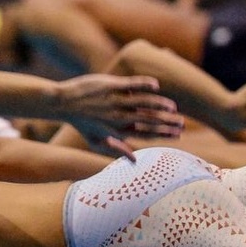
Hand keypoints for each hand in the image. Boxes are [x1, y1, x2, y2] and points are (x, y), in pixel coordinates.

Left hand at [54, 75, 181, 159]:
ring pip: (144, 103)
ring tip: (173, 108)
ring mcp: (116, 101)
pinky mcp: (111, 86)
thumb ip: (117, 150)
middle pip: (149, 121)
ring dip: (160, 105)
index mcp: (118, 131)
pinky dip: (145, 85)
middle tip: (182, 124)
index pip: (146, 134)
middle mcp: (119, 117)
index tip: (178, 134)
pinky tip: (156, 86)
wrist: (63, 103)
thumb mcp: (96, 142)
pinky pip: (132, 85)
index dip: (164, 134)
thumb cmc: (81, 123)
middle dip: (168, 123)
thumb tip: (135, 161)